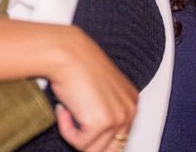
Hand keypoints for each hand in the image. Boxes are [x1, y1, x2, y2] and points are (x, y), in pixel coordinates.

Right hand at [47, 26, 137, 151]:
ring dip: (75, 135)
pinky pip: (80, 143)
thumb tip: (96, 141)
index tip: (81, 128)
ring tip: (68, 111)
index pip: (119, 139)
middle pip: (110, 148)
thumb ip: (103, 112)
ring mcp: (118, 117)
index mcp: (131, 103)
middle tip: (73, 127)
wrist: (67, 54)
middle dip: (88, 142)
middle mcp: (129, 110)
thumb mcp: (99, 93)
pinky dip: (67, 131)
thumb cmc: (77, 67)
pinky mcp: (102, 122)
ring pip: (94, 150)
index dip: (97, 137)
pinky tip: (64, 109)